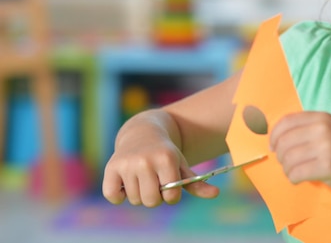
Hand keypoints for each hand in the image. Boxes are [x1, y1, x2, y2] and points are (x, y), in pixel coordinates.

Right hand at [102, 139, 218, 206]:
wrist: (142, 133)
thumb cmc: (166, 155)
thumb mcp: (182, 165)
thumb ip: (197, 183)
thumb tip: (216, 193)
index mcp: (166, 158)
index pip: (171, 196)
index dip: (172, 196)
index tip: (170, 186)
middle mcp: (146, 159)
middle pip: (151, 201)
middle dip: (155, 197)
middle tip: (155, 183)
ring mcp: (127, 163)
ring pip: (135, 200)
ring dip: (139, 194)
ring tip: (142, 178)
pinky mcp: (111, 167)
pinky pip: (113, 196)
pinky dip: (118, 196)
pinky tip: (125, 183)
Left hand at [269, 111, 330, 200]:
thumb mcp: (329, 131)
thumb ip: (306, 130)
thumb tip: (274, 138)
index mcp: (322, 117)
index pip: (286, 122)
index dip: (274, 135)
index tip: (272, 147)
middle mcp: (323, 128)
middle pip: (284, 142)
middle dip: (280, 156)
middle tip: (288, 164)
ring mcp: (327, 146)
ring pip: (288, 159)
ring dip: (287, 169)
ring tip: (295, 173)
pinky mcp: (329, 166)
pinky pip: (296, 173)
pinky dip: (293, 178)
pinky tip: (300, 179)